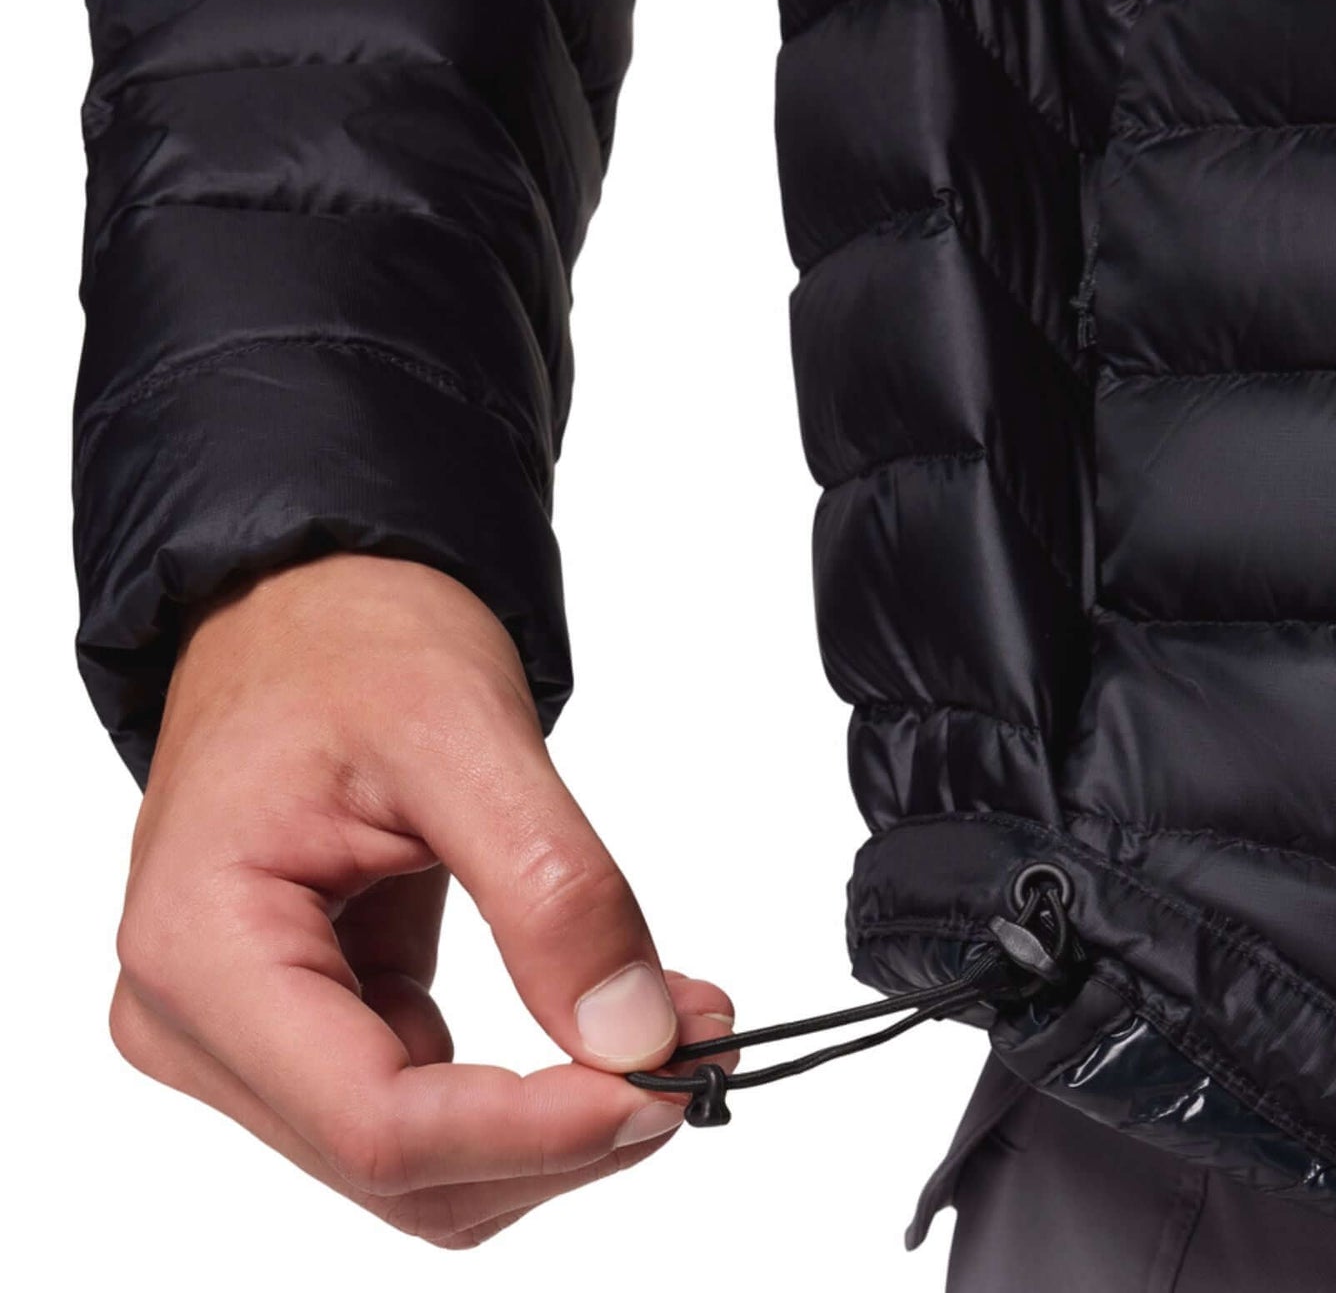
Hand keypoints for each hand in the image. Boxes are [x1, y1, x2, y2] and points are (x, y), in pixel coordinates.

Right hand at [108, 554, 733, 1247]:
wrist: (311, 607)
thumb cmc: (353, 644)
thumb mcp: (467, 738)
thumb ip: (552, 890)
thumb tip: (635, 1037)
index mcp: (203, 949)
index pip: (375, 1125)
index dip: (534, 1130)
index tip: (664, 1085)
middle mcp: (198, 1022)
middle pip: (399, 1168)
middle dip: (564, 1134)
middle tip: (697, 1049)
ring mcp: (249, 1036)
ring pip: (422, 1164)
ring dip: (557, 1126)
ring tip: (672, 1026)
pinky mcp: (310, 1024)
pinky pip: (427, 1108)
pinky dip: (530, 1092)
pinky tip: (607, 1019)